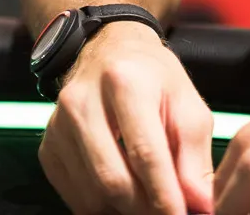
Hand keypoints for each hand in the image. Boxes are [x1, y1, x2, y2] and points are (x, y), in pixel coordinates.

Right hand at [38, 21, 215, 214]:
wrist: (110, 52)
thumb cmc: (155, 79)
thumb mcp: (188, 105)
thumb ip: (195, 156)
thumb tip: (201, 205)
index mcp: (125, 83)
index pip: (145, 153)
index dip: (165, 194)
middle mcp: (83, 102)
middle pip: (113, 179)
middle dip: (145, 208)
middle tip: (167, 212)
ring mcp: (58, 126)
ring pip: (91, 194)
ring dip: (124, 210)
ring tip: (150, 202)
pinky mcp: (48, 147)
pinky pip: (73, 195)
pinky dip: (102, 204)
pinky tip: (125, 193)